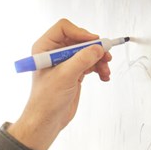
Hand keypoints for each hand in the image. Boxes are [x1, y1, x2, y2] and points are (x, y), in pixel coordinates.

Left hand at [7, 19, 112, 149]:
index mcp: (44, 48)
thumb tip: (98, 48)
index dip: (80, 33)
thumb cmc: (46, 100)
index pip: (64, 28)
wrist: (47, 121)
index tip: (93, 42)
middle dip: (94, 48)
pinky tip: (104, 76)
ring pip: (87, 52)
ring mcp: (65, 63)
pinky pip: (90, 64)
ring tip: (105, 71)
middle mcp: (54, 53)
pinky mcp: (74, 73)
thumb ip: (82, 59)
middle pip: (80, 40)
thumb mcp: (65, 76)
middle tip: (106, 56)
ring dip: (99, 60)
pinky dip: (98, 68)